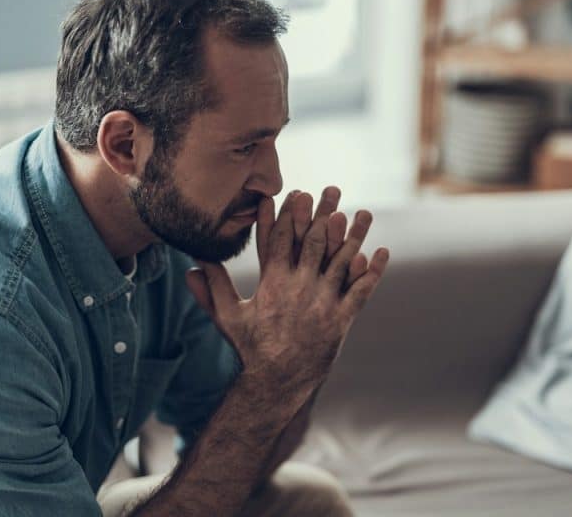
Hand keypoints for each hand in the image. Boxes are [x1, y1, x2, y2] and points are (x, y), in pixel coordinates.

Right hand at [185, 187, 388, 395]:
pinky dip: (372, 272)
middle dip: (324, 213)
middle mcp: (300, 289)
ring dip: (355, 235)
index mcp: (273, 284)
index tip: (297, 192)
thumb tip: (190, 265)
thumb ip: (212, 288)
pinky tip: (381, 251)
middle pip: (315, 242)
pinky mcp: (341, 319)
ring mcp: (323, 303)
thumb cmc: (250, 348)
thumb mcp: (227, 316)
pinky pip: (361, 291)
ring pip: (342, 262)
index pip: (281, 240)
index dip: (289, 214)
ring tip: (364, 212)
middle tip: (333, 189)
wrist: (276, 382)